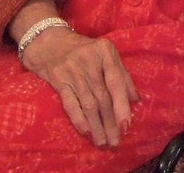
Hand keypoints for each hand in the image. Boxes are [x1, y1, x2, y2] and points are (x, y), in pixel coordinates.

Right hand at [19, 27, 139, 147]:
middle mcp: (89, 60)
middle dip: (110, 122)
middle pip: (103, 97)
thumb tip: (136, 99)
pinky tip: (86, 132)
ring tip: (102, 143)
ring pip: (88, 104)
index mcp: (105, 51)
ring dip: (97, 126)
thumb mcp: (104, 54)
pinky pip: (70, 103)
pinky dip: (79, 119)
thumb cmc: (82, 50)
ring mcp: (73, 70)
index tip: (126, 126)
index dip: (122, 105)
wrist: (48, 41)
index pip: (116, 82)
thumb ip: (121, 74)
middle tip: (115, 142)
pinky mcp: (58, 79)